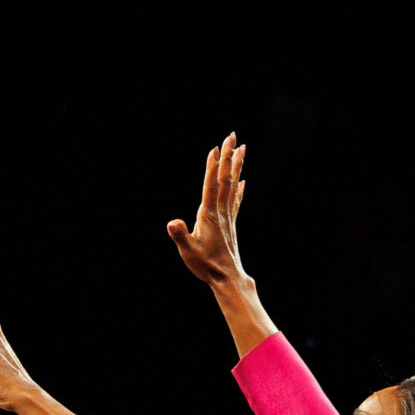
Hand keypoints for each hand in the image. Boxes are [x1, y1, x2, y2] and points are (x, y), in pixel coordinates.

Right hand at [165, 134, 248, 286]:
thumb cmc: (206, 265)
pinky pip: (236, 201)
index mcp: (209, 215)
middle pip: (225, 179)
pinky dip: (239, 188)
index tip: (215, 148)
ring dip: (236, 166)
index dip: (213, 167)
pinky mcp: (231, 224)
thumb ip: (180, 235)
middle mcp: (221, 212)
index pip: (211, 185)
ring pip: (233, 185)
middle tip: (232, 136)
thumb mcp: (188, 251)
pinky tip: (242, 181)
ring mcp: (228, 217)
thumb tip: (172, 222)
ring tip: (241, 149)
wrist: (227, 278)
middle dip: (228, 157)